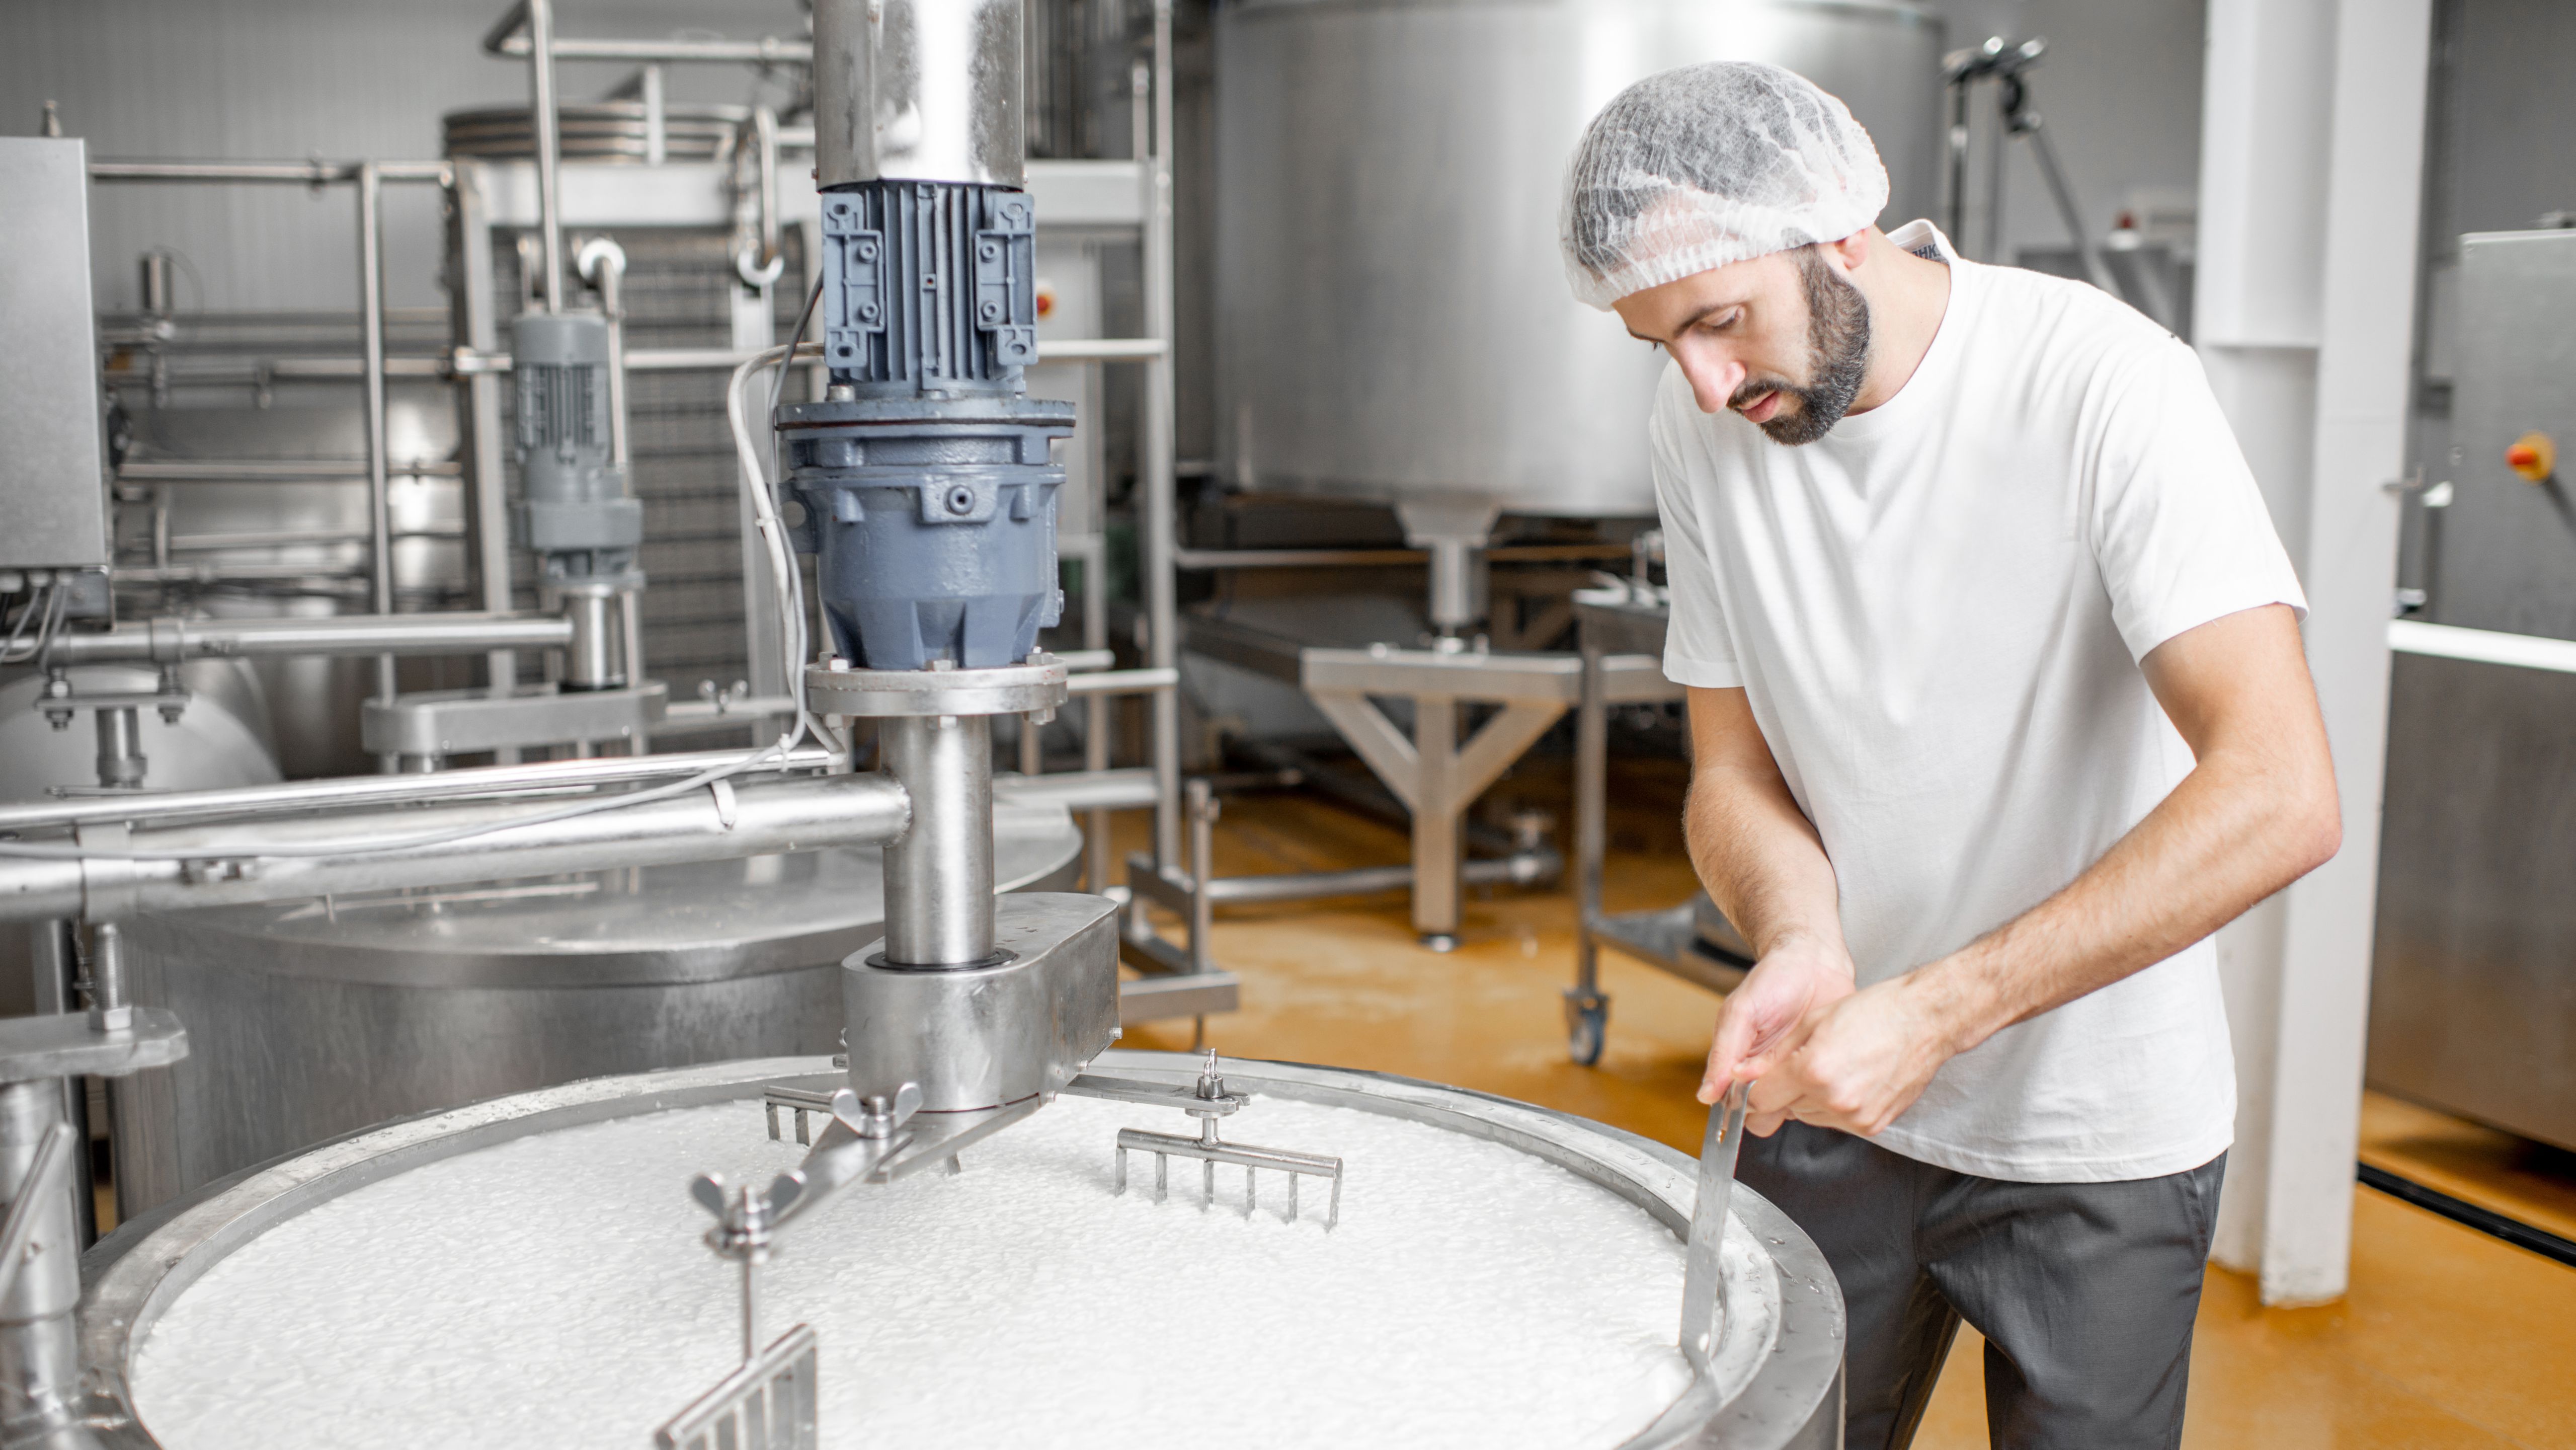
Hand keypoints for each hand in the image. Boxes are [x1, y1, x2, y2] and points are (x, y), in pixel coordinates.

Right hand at [1700, 933, 1854, 1109]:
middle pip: (1766, 1115)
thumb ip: (1723, 1053)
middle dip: (1777, 1105)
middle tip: (1787, 1076)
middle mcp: (1767, 1076)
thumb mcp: (1740, 1013)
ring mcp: (1796, 1074)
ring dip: (1803, 1097)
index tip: (1759, 1096)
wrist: (1816, 962)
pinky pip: (1823, 1095)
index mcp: (1738, 1067)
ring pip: (1796, 1110)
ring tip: (1808, 1064)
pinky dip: (1827, 1087)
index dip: (1746, 1109)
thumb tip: (1706, 1095)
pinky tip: (1828, 1063)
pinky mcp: (1822, 1070)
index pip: (1736, 1109)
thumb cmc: (1773, 981)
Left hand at [1746, 972, 1966, 1136]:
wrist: (1925, 1022)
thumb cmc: (1873, 1013)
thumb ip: (1772, 1057)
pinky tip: (1852, 1078)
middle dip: (1786, 1088)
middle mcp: (1833, 1100)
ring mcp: (1855, 1117)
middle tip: (1808, 1060)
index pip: (1759, 1099)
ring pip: (1808, 1116)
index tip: (1760, 1076)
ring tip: (1835, 1065)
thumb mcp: (1812, 1023)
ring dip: (1810, 1097)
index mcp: (1812, 1071)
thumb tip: (1739, 1076)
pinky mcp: (1872, 1126)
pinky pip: (1835, 1121)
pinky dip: (1834, 1105)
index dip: (1756, 1086)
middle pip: (1784, 1108)